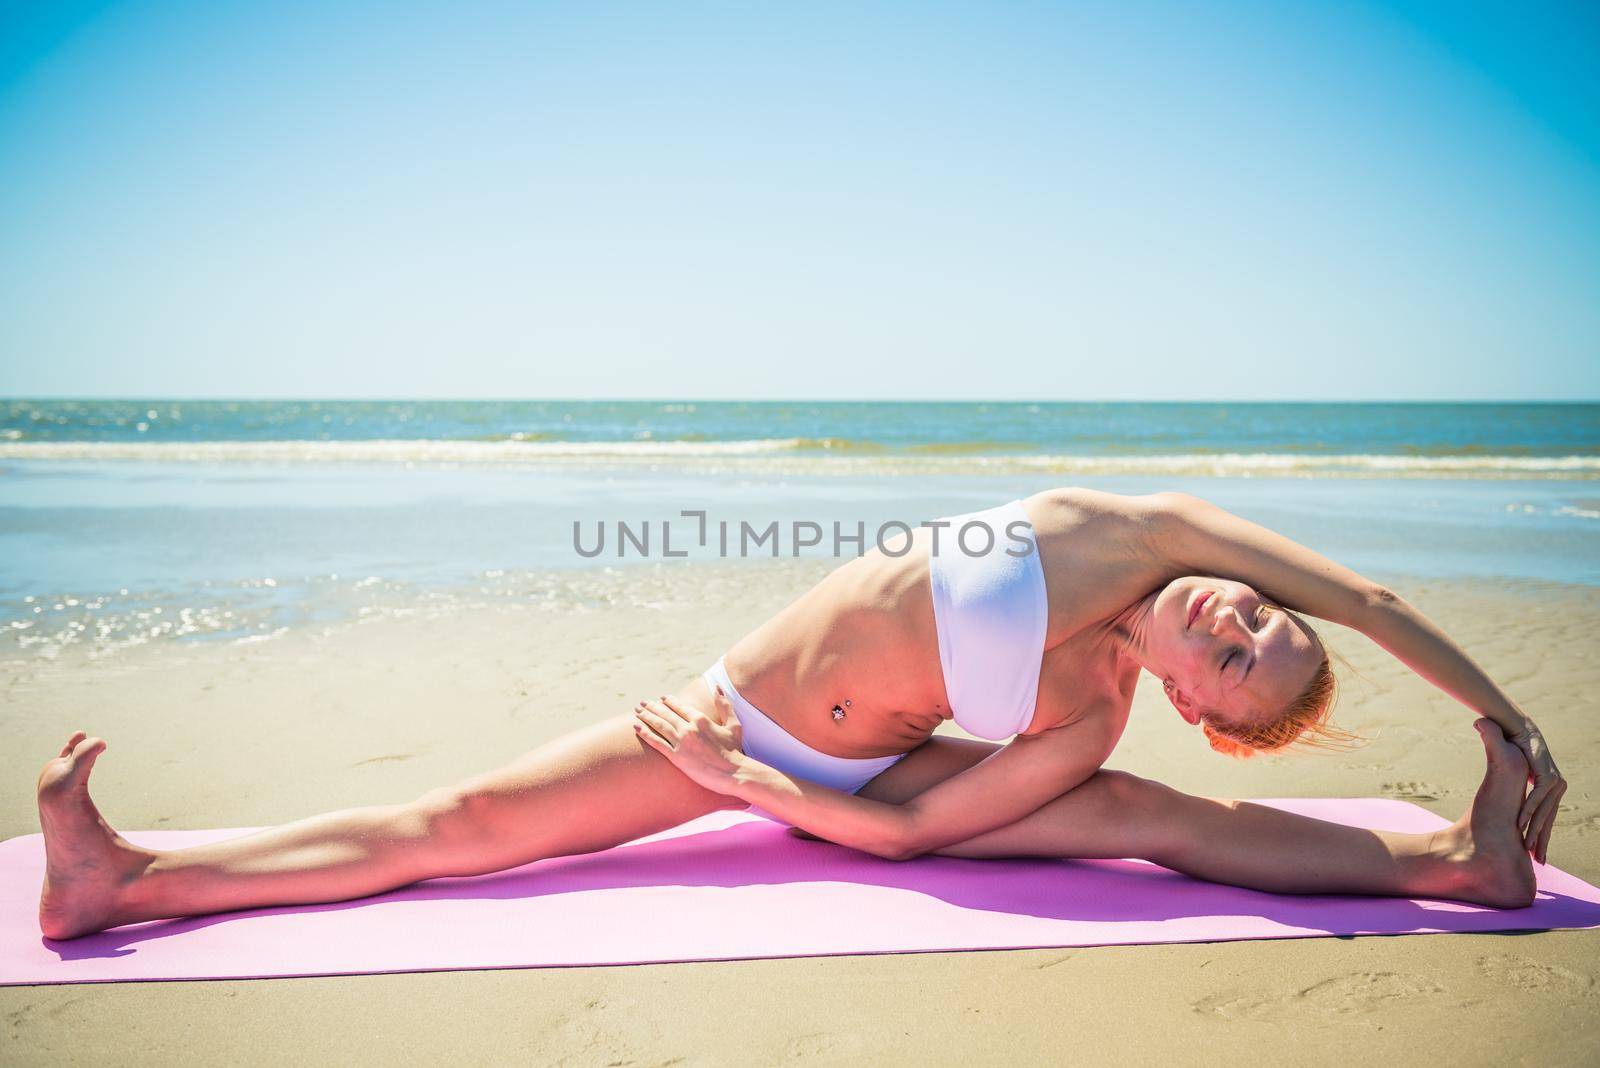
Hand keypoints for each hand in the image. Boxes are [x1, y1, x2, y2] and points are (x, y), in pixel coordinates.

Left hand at [633, 687, 744, 795]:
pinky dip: (645, 733)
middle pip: (666, 714)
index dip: (669, 702)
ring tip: (637, 711)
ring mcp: (682, 742)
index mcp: (701, 719)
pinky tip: (636, 727)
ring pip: (659, 725)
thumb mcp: (733, 724)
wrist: (734, 773)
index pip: (680, 707)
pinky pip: (657, 742)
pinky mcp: (676, 757)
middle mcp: (689, 728)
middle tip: (643, 703)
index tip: (661, 699)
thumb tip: (718, 686)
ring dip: (646, 716)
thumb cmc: (735, 750)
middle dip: (653, 707)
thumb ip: (724, 704)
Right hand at [1506, 719, 1564, 863]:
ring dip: (1535, 831)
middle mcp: (1558, 787)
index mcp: (1552, 790)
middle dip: (1543, 841)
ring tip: (1527, 847)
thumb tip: (1508, 806)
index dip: (1543, 837)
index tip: (1538, 854)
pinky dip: (1528, 812)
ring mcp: (1555, 782)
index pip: (1548, 818)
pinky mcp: (1548, 776)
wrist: (1517, 730)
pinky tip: (1521, 825)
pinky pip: (1537, 798)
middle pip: (1549, 820)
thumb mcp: (1517, 776)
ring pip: (1544, 812)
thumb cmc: (1514, 751)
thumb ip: (1517, 791)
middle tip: (1538, 860)